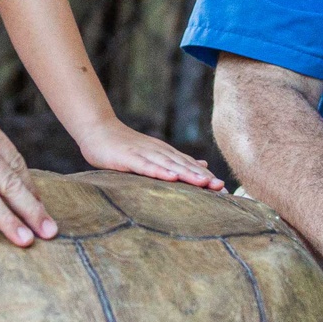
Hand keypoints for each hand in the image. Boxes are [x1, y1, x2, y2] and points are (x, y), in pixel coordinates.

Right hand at [70, 117, 224, 190]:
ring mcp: (144, 154)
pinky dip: (159, 171)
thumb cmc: (124, 146)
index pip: (190, 167)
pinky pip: (145, 166)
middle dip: (204, 178)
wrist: (98, 130)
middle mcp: (159, 152)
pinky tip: (171, 178)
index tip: (224, 191)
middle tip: (222, 190)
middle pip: (184, 166)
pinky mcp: (128, 158)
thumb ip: (177, 160)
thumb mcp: (154, 153)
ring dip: (187, 174)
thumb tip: (203, 165)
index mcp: (166, 154)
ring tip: (205, 184)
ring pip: (169, 165)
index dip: (207, 178)